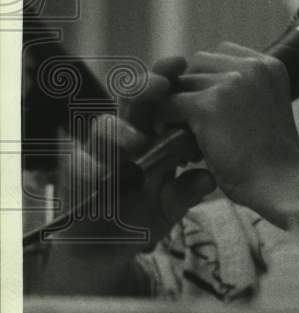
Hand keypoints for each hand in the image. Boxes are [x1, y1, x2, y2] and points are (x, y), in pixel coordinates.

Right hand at [26, 59, 215, 295]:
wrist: (106, 248)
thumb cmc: (144, 213)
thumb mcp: (171, 203)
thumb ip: (187, 189)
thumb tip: (208, 178)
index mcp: (153, 133)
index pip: (160, 100)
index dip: (170, 80)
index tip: (183, 65)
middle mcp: (124, 136)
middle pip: (130, 102)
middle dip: (143, 88)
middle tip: (161, 84)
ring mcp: (98, 152)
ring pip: (103, 128)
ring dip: (122, 130)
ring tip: (140, 142)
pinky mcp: (76, 174)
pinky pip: (80, 164)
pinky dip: (92, 166)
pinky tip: (104, 172)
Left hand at [162, 43, 298, 222]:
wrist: (284, 183)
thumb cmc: (275, 158)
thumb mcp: (266, 109)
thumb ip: (243, 91)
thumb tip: (201, 86)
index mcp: (270, 65)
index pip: (222, 53)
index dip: (210, 80)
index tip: (211, 109)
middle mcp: (252, 66)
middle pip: (198, 64)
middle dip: (191, 91)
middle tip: (193, 125)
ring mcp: (231, 83)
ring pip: (180, 84)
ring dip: (177, 107)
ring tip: (186, 137)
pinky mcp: (209, 105)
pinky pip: (168, 105)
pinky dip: (163, 123)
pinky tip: (173, 144)